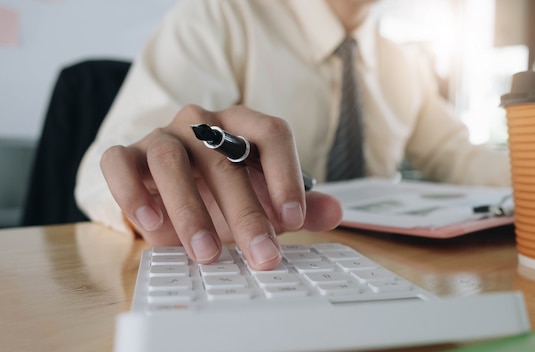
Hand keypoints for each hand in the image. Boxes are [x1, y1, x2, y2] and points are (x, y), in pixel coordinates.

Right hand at [100, 105, 342, 269]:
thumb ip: (297, 205)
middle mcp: (202, 123)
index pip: (271, 132)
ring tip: (207, 252)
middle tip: (262, 255)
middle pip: (225, 157)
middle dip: (246, 212)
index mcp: (242, 125)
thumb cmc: (220, 190)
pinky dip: (133, 192)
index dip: (285, 175)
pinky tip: (151, 225)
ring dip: (190, 209)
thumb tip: (335, 213)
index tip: (294, 220)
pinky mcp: (127, 154)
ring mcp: (162, 135)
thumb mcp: (260, 198)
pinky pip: (120, 163)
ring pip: (172, 160)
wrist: (167, 187)